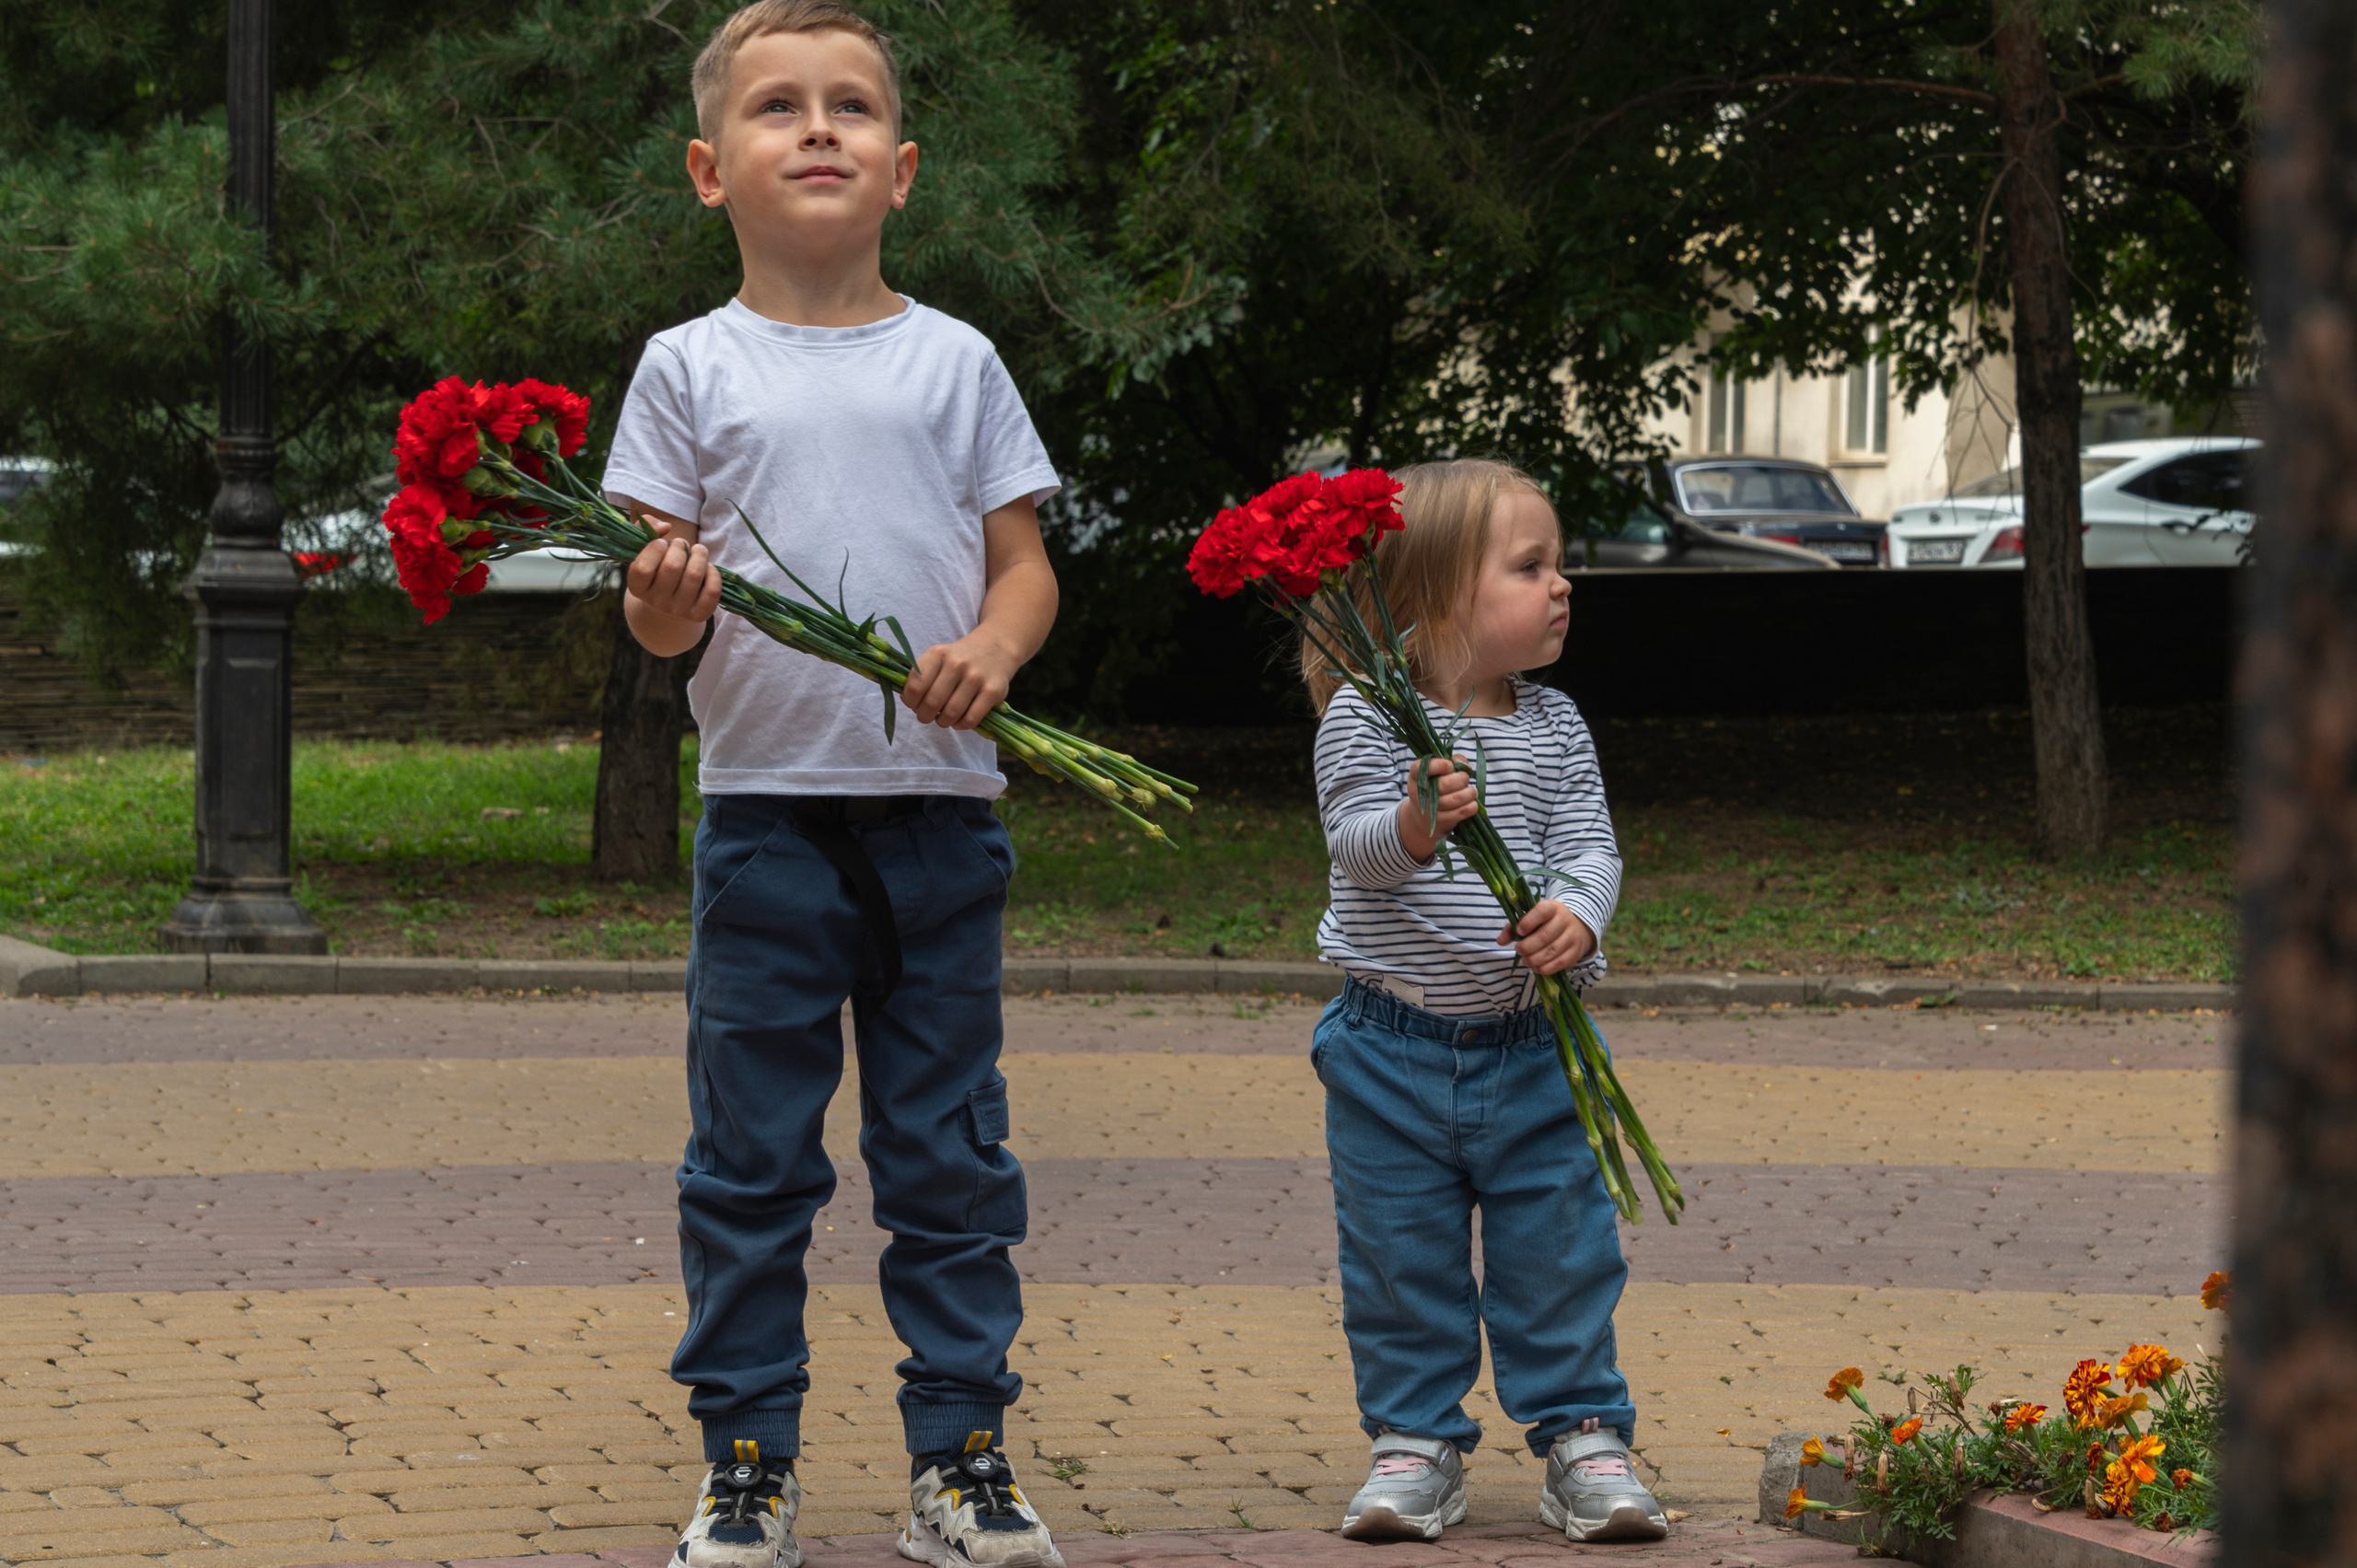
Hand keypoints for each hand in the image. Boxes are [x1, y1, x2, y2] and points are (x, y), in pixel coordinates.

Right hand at [625, 517, 721, 625]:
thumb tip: (665, 526)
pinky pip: (712, 591)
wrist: (668, 604)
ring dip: (700, 555)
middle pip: (672, 567)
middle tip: (681, 544)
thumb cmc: (656, 568)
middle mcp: (656, 602)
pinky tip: (708, 567)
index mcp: (637, 587)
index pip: (643, 568)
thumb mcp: (644, 548)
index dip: (655, 548)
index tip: (662, 542)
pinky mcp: (698, 615)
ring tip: (698, 550)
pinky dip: (714, 573)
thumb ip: (647, 527)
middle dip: (680, 547)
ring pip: (694, 575)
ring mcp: (677, 610)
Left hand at [903, 631, 1018, 729]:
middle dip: (924, 716)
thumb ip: (921, 676)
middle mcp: (957, 663)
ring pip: (951, 713)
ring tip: (943, 719)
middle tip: (927, 716)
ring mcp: (976, 677)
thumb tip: (910, 701)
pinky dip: (961, 725)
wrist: (995, 648)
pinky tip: (960, 720)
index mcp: (938, 654)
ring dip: (943, 722)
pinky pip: (971, 719)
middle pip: (932, 703)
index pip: (915, 686)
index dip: (910, 702)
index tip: (914, 705)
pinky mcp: (993, 691)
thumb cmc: (959, 659)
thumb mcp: (938, 657)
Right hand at [1397, 756, 1480, 861]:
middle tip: (1465, 779)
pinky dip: (1471, 806)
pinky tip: (1472, 803)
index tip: (1450, 766)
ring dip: (1470, 793)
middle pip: (1445, 784)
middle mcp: (1419, 792)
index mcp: (1415, 775)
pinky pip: (1461, 812)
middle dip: (1461, 779)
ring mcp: (1429, 809)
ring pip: (1455, 799)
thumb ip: (1454, 761)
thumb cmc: (1436, 786)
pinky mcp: (1440, 822)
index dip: (1438, 765)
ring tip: (1472, 791)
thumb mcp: (1439, 770)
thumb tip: (1464, 766)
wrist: (1423, 818)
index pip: (1421, 768)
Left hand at [1501, 899, 1595, 975]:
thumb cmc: (1545, 923)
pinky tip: (1536, 967)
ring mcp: (1573, 937)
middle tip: (1519, 950)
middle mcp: (1565, 920)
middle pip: (1545, 935)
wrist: (1575, 928)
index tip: (1519, 931)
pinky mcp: (1576, 953)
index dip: (1529, 922)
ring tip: (1525, 960)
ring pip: (1552, 951)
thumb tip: (1500, 941)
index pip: (1542, 911)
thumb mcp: (1530, 919)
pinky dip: (1545, 968)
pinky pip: (1560, 963)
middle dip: (1528, 946)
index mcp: (1552, 908)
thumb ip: (1512, 928)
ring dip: (1534, 959)